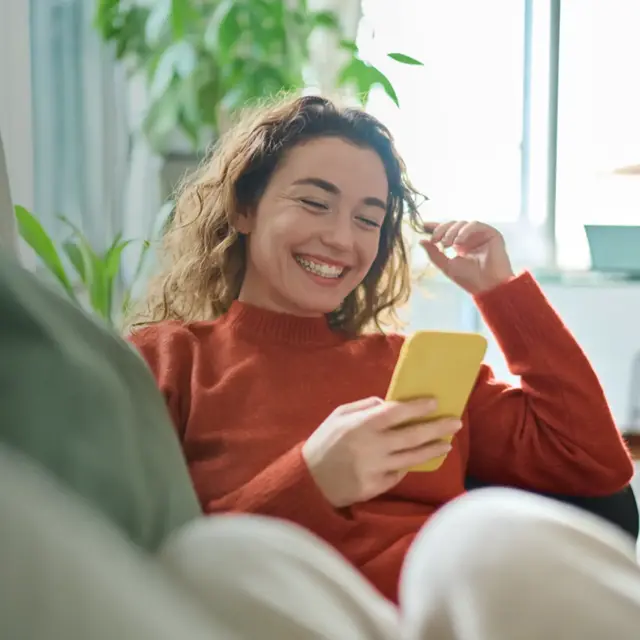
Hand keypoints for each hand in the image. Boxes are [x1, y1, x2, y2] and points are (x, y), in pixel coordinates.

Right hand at [302, 397, 461, 507]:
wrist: (308, 481)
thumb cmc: (324, 443)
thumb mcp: (338, 416)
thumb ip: (364, 406)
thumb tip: (388, 403)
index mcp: (361, 425)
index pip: (396, 413)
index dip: (417, 407)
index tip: (435, 402)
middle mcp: (372, 447)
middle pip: (412, 436)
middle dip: (437, 428)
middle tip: (456, 423)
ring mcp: (375, 469)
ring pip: (412, 458)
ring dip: (432, 450)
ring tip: (447, 444)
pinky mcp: (376, 487)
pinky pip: (398, 474)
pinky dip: (408, 466)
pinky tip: (416, 459)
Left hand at [420, 220, 514, 294]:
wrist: (488, 286)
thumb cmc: (469, 279)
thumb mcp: (446, 266)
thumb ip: (434, 254)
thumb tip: (421, 241)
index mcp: (460, 245)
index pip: (447, 231)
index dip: (435, 227)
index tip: (423, 225)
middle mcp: (470, 239)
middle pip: (453, 224)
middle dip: (441, 230)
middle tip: (435, 240)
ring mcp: (480, 235)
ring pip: (462, 223)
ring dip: (451, 231)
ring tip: (447, 245)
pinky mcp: (491, 233)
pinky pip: (474, 224)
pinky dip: (464, 231)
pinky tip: (458, 242)